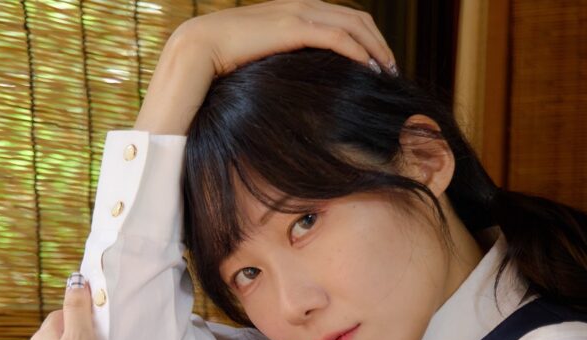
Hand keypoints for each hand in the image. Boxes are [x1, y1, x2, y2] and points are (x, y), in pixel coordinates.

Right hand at [178, 0, 393, 75]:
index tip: (377, 64)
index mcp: (294, 10)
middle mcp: (300, 5)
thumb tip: (292, 84)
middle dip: (379, 43)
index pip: (342, 17)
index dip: (366, 38)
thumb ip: (281, 61)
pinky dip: (360, 52)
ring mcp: (297, 13)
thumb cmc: (222, 60)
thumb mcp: (260, 58)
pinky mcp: (293, 28)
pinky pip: (339, 38)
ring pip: (354, 25)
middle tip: (391, 70)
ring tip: (387, 73)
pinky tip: (370, 70)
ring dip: (377, 48)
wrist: (195, 47)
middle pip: (356, 17)